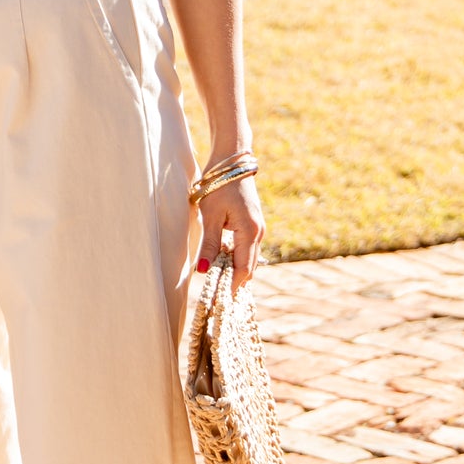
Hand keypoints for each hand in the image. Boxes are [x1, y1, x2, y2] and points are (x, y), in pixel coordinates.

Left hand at [197, 173, 264, 290]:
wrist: (232, 162)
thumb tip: (204, 270)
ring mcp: (258, 229)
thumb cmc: (219, 186)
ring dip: (234, 272)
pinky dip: (235, 259)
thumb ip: (210, 244)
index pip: (242, 269)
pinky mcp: (253, 224)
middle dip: (233, 283)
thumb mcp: (210, 216)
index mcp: (250, 232)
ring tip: (217, 285)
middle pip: (247, 268)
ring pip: (248, 259)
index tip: (219, 301)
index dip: (231, 287)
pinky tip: (222, 264)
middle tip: (215, 297)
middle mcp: (258, 233)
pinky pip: (246, 250)